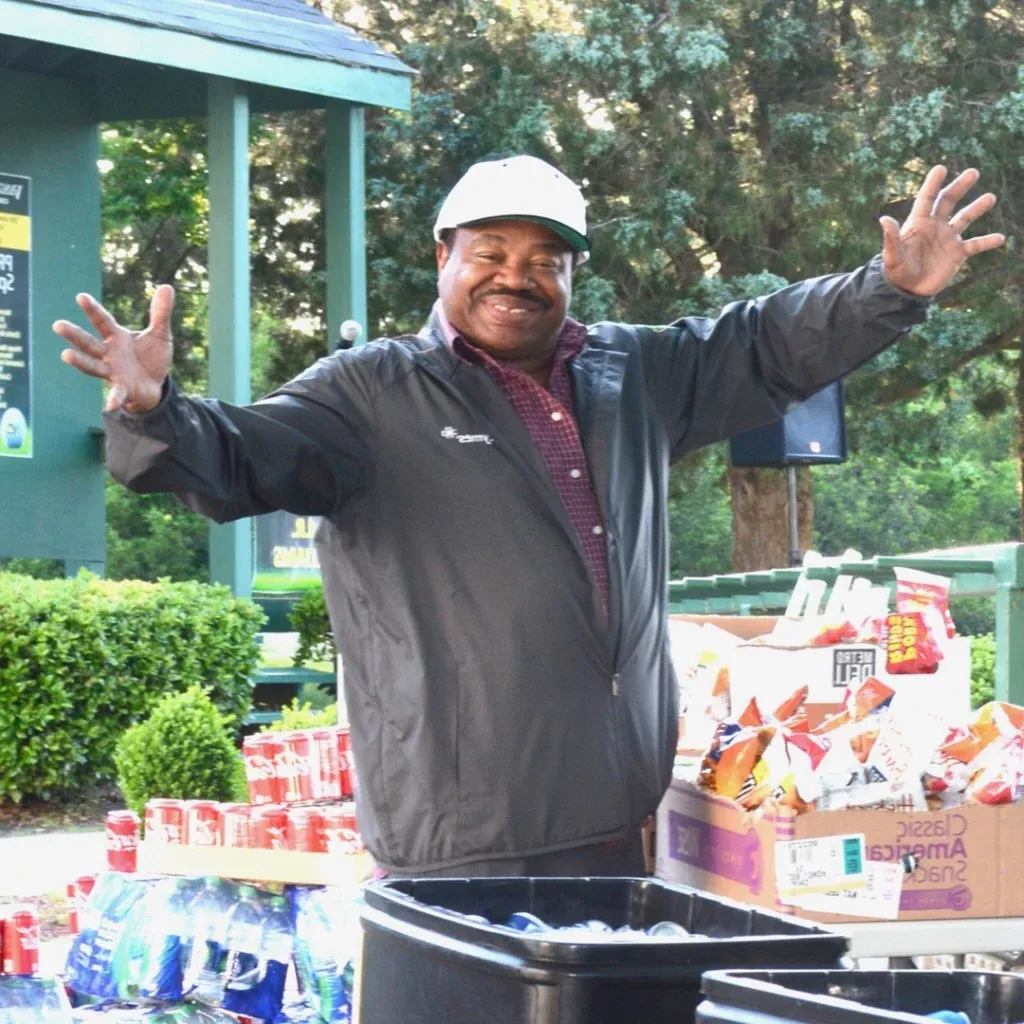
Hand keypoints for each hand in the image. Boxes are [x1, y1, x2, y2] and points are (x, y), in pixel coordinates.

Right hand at [53, 286, 174, 413]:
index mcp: (116, 337)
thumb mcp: (160, 335)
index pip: (102, 321)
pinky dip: (113, 399)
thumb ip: (160, 313)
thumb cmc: (151, 358)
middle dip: (74, 335)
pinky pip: (116, 394)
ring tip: (66, 355)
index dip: (92, 309)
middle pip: (89, 343)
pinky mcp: (123, 389)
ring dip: (80, 361)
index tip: (80, 296)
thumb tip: (167, 287)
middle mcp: (109, 354)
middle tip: (57, 325)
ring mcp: (113, 372)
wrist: (157, 385)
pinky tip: (109, 406)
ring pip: (93, 366)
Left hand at [880, 165, 1004, 297]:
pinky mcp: (957, 254)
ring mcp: (947, 238)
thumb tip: (884, 219)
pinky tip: (999, 238)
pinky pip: (975, 245)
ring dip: (977, 208)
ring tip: (990, 197)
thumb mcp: (892, 256)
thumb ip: (891, 238)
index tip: (941, 168)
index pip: (926, 199)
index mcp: (918, 223)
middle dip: (960, 186)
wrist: (907, 290)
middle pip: (948, 201)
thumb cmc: (896, 271)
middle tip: (973, 173)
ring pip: (965, 218)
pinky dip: (987, 242)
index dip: (932, 184)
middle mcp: (935, 226)